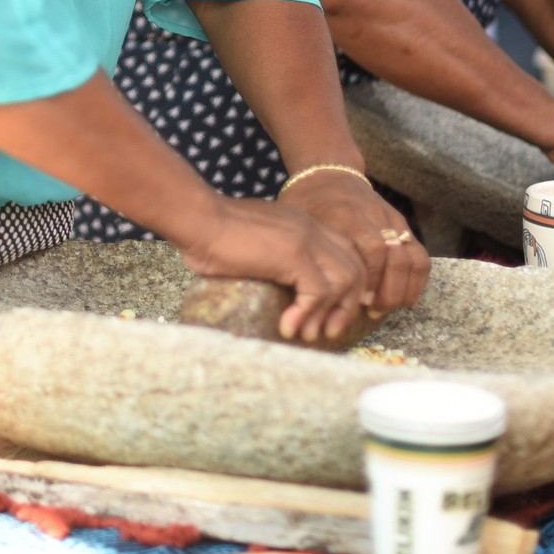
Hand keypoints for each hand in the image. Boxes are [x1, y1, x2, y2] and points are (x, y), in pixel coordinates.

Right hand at [174, 195, 370, 345]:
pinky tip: (287, 326)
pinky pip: (318, 291)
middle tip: (327, 331)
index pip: (347, 254)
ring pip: (344, 281)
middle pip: (355, 268)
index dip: (347, 287)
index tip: (331, 313)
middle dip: (347, 305)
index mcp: (304, 225)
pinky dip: (307, 314)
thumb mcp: (255, 248)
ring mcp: (305, 239)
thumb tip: (278, 295)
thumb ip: (273, 263)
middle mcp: (312, 228)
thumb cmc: (211, 235)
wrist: (197, 219)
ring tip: (308, 334)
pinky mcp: (294, 254)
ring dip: (329, 314)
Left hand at [277, 171, 428, 314]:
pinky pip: (420, 256)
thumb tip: (303, 291)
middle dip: (388, 291)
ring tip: (386, 307)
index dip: (370, 280)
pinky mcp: (402, 225)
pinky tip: (402, 298)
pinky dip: (416, 281)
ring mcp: (392, 221)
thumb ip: (306, 250)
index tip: (358, 302)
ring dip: (403, 289)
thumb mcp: (299, 220)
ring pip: (413, 259)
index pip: (372, 251)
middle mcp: (375, 218)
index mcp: (347, 216)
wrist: (329, 174)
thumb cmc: (307, 202)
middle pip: (396, 259)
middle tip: (372, 310)